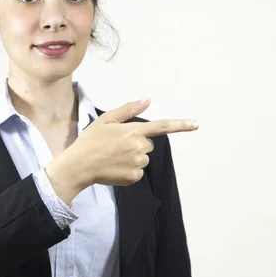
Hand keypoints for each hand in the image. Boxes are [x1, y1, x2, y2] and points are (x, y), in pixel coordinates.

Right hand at [45, 97, 198, 202]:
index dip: (181, 125)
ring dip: (133, 157)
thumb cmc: (91, 141)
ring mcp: (138, 164)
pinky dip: (129, 170)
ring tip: (114, 156)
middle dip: (137, 143)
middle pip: (148, 144)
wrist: (79, 166)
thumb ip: (128, 109)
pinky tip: (115, 167)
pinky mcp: (134, 178)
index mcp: (134, 131)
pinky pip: (138, 172)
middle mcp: (139, 147)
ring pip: (143, 158)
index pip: (162, 126)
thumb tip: (147, 98)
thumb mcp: (106, 120)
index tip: (196, 124)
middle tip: (117, 145)